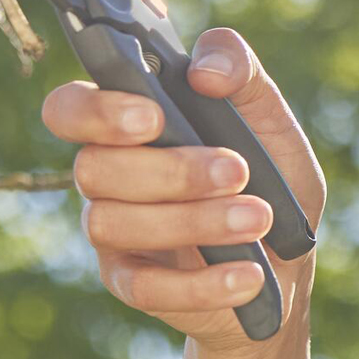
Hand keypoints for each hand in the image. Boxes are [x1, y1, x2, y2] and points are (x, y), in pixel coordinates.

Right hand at [39, 27, 326, 352]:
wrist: (290, 260)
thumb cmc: (270, 176)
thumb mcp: (270, 116)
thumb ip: (240, 71)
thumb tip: (204, 70)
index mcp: (126, 125)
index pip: (69, 109)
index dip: (95, 111)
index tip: (153, 117)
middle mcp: (107, 176)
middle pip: (93, 169)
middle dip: (170, 170)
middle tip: (238, 170)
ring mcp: (114, 232)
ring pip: (114, 224)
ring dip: (193, 221)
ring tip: (258, 219)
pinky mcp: (133, 284)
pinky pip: (144, 288)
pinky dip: (201, 283)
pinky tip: (249, 274)